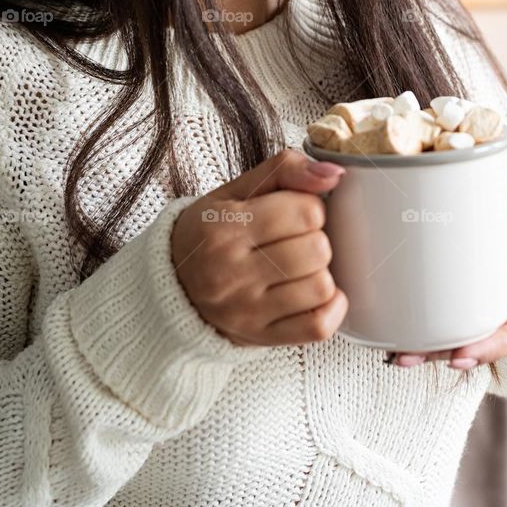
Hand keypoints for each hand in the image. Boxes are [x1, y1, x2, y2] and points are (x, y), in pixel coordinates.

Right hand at [170, 149, 348, 347]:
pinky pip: (318, 327)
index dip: (310, 206)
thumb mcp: (236, 190)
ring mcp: (245, 311)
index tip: (294, 210)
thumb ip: (285, 169)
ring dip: (320, 272)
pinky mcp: (259, 337)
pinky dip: (330, 307)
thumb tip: (334, 173)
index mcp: (223, 228)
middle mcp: (230, 273)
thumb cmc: (210, 232)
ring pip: (321, 287)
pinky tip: (315, 292)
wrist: (172, 285)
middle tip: (296, 238)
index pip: (305, 211)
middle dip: (316, 238)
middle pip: (317, 250)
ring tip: (299, 265)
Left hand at [392, 183, 506, 368]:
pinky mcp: (452, 292)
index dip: (487, 351)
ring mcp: (473, 304)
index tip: (460, 357)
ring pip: (450, 337)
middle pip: (471, 344)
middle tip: (409, 357)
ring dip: (422, 350)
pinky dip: (414, 326)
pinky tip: (390, 328)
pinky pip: (436, 316)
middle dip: (440, 356)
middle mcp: (497, 308)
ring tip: (395, 353)